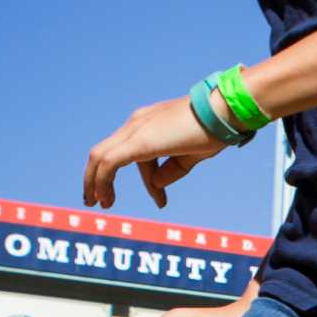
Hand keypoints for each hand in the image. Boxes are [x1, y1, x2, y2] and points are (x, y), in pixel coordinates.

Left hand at [83, 95, 229, 209]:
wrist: (222, 112)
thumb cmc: (213, 130)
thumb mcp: (190, 155)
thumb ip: (171, 170)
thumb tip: (155, 184)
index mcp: (149, 123)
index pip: (135, 153)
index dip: (147, 179)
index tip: (160, 200)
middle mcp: (137, 123)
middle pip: (105, 151)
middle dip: (97, 177)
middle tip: (99, 201)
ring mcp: (135, 130)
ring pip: (100, 156)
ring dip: (93, 181)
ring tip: (96, 203)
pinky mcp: (138, 142)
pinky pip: (109, 162)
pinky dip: (101, 181)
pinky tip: (104, 197)